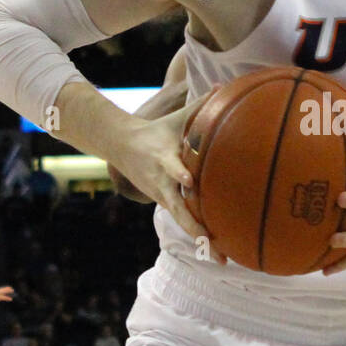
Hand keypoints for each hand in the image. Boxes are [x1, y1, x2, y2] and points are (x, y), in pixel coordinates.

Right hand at [109, 104, 226, 262]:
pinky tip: (218, 252)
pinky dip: (199, 236)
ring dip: (200, 239)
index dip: (179, 173)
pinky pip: (185, 221)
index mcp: (164, 158)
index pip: (172, 167)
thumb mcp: (175, 117)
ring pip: (182, 221)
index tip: (188, 181)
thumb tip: (223, 86)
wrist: (122, 146)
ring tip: (221, 259)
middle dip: (194, 225)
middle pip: (177, 208)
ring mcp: (163, 196)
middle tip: (210, 240)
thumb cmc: (157, 130)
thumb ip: (200, 104)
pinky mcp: (165, 203)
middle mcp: (162, 182)